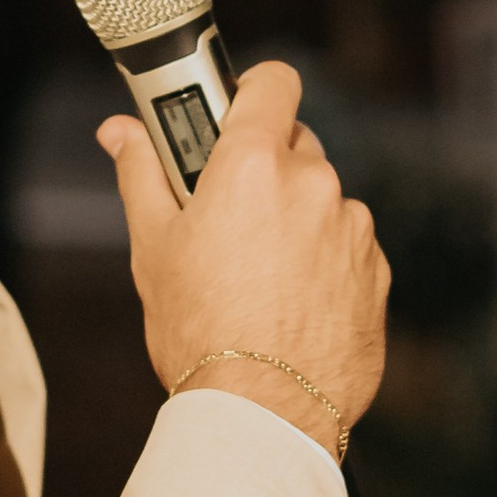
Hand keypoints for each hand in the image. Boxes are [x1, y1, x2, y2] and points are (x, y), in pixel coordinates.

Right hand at [98, 60, 387, 455]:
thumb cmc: (199, 329)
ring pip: (323, 202)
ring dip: (298, 222)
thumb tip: (119, 131)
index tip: (235, 110)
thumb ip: (142, 175)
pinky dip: (325, 264)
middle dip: (267, 171)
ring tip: (260, 280)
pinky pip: (348, 248)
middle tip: (230, 218)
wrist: (263, 414)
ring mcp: (353, 228)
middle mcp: (315, 184)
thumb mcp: (154, 248)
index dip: (253, 89)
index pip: (273, 82)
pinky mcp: (377, 272)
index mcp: (255, 164)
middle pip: (295, 146)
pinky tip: (291, 306)